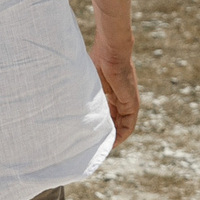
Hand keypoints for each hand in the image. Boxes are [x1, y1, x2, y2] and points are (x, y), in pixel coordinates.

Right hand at [90, 31, 138, 147]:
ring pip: (122, 125)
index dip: (99, 126)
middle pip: (114, 121)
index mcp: (108, 92)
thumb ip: (83, 94)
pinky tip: (113, 142)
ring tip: (102, 148)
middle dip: (106, 134)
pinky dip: (122, 134)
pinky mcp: (132, 103)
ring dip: (114, 137)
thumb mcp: (88, 83)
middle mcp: (119, 98)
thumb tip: (67, 107)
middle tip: (94, 146)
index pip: (106, 114)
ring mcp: (127, 101)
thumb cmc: (97, 60)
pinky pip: (129, 125)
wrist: (110, 51)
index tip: (90, 136)